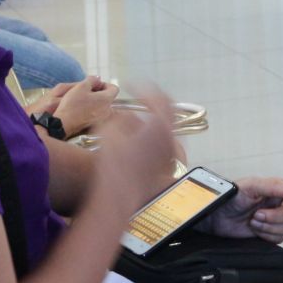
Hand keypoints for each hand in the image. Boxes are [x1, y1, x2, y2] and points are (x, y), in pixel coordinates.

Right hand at [40, 76, 117, 137]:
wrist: (63, 124)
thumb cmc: (72, 104)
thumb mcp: (81, 86)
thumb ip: (92, 80)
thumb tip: (98, 78)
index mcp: (106, 99)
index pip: (114, 88)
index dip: (105, 84)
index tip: (94, 84)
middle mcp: (107, 110)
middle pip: (108, 97)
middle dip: (98, 91)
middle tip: (86, 90)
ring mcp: (101, 118)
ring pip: (102, 105)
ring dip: (94, 100)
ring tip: (82, 98)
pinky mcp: (94, 124)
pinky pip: (97, 112)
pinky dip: (91, 108)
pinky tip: (80, 107)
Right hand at [88, 85, 179, 215]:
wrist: (118, 198)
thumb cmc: (113, 162)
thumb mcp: (110, 129)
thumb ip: (120, 116)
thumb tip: (126, 114)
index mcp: (161, 125)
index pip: (158, 97)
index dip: (142, 87)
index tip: (128, 85)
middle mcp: (171, 138)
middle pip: (167, 112)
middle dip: (152, 102)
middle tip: (139, 97)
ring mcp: (171, 154)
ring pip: (164, 129)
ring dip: (150, 120)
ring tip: (132, 119)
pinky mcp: (166, 168)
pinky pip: (162, 144)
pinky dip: (151, 136)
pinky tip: (134, 139)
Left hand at [201, 176, 282, 243]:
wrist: (215, 216)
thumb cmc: (230, 196)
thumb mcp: (251, 186)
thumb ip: (273, 187)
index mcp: (278, 189)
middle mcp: (279, 204)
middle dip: (275, 217)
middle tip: (256, 214)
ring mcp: (274, 219)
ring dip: (268, 227)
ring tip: (252, 220)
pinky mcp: (268, 233)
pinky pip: (278, 239)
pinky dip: (266, 235)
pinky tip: (253, 228)